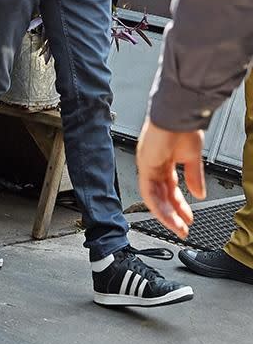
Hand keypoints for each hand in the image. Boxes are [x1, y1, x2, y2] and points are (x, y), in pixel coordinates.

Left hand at [136, 118, 205, 238]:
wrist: (177, 114)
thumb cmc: (183, 126)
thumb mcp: (192, 156)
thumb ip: (194, 177)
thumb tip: (199, 194)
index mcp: (164, 160)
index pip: (171, 188)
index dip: (179, 204)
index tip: (188, 217)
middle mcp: (153, 163)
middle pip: (162, 195)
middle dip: (173, 214)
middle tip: (182, 228)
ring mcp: (147, 164)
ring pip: (153, 197)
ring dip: (166, 215)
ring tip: (178, 228)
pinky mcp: (144, 164)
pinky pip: (148, 191)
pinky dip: (158, 206)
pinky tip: (169, 216)